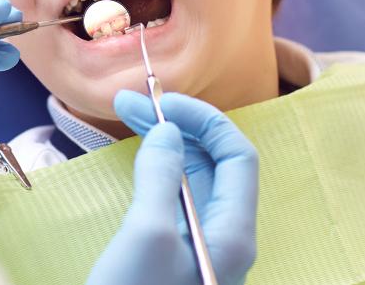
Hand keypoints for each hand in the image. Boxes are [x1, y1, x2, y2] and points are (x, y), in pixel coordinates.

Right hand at [87, 92, 258, 284]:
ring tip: (126, 120)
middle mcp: (223, 239)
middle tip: (126, 104)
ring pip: (192, 182)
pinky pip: (174, 204)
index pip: (238, 156)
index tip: (159, 102)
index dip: (204, 120)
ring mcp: (198, 251)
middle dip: (175, 127)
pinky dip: (156, 174)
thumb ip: (162, 177)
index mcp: (232, 233)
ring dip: (164, 146)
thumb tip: (169, 133)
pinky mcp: (174, 260)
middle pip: (214, 166)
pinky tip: (134, 162)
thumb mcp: (146, 234)